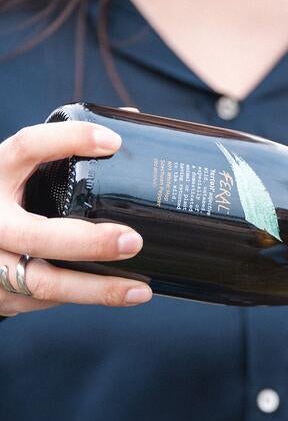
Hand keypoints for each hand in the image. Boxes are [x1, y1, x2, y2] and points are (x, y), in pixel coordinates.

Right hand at [0, 120, 151, 316]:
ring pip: (45, 283)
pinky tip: (116, 295)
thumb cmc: (8, 198)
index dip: (66, 140)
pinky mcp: (1, 295)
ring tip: (141, 289)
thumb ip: (63, 153)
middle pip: (37, 236)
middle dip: (89, 242)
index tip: (113, 142)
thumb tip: (131, 120)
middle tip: (134, 240)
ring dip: (96, 289)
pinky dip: (83, 298)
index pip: (25, 148)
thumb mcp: (22, 172)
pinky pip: (46, 301)